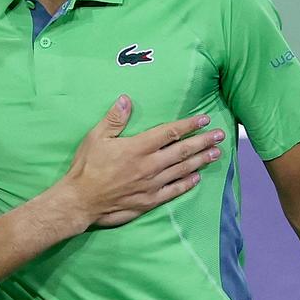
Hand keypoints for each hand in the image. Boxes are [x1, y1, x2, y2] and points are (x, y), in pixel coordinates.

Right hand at [56, 95, 224, 227]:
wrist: (80, 201)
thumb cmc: (86, 167)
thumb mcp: (96, 137)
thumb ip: (114, 119)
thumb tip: (126, 99)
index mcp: (137, 147)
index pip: (169, 132)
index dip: (189, 124)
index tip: (203, 118)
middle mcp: (149, 165)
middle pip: (182, 151)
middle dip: (203, 141)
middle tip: (219, 135)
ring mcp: (151, 184)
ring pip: (182, 170)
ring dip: (200, 160)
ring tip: (216, 153)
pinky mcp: (149, 200)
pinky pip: (173, 190)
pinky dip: (187, 183)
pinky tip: (197, 177)